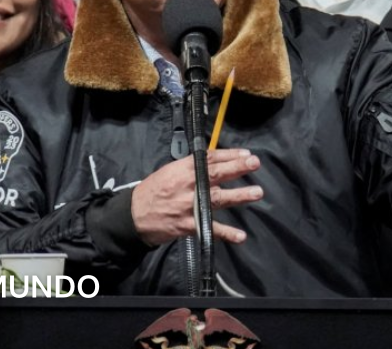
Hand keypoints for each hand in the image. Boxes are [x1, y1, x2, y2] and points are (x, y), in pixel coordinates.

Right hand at [130, 149, 262, 245]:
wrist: (134, 215)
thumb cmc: (154, 191)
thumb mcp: (170, 171)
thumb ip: (191, 168)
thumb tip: (215, 162)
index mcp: (183, 169)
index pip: (210, 158)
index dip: (230, 155)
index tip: (246, 155)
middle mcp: (188, 185)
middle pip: (216, 174)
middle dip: (237, 168)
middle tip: (255, 164)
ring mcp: (189, 205)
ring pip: (218, 198)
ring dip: (239, 195)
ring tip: (257, 192)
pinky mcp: (188, 224)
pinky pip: (210, 229)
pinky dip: (226, 233)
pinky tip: (240, 236)